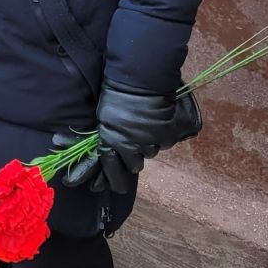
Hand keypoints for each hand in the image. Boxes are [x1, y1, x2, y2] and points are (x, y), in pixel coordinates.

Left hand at [58, 83, 180, 193]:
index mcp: (109, 140)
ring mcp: (148, 142)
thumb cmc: (116, 93)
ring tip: (146, 129)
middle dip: (133, 158)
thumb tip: (103, 148)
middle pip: (134, 165)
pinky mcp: (164, 135)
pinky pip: (164, 143)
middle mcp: (128, 145)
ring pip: (149, 153)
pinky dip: (162, 136)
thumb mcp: (104, 116)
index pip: (110, 166)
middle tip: (135, 145)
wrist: (139, 80)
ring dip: (148, 145)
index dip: (112, 178)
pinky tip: (158, 123)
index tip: (115, 187)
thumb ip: (106, 135)